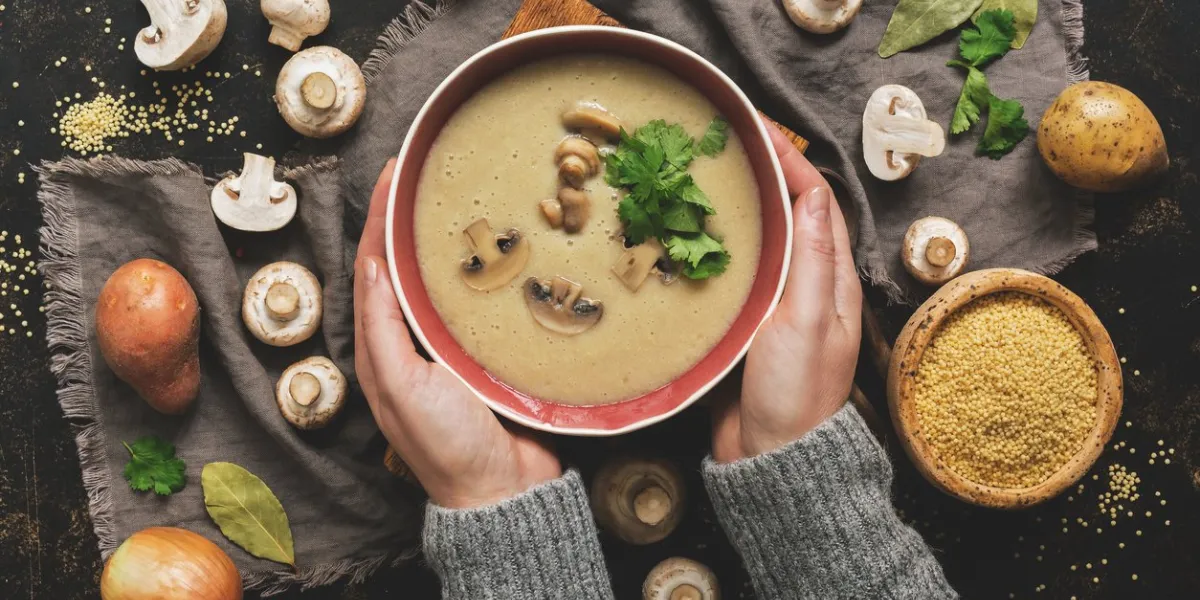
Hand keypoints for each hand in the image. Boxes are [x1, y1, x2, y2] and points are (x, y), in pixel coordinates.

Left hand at [354, 160, 561, 508]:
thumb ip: (381, 329)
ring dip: (457, 239)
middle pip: (412, 265)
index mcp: (382, 346)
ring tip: (473, 197)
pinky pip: (488, 301)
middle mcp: (414, 340)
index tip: (396, 173)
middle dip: (418, 218)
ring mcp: (455, 346)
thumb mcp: (400, 386)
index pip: (375, 267)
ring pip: (451, 279)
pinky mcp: (492, 353)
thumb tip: (371, 266)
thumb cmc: (445, 445)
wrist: (504, 491)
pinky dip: (493, 270)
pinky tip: (511, 246)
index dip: (381, 218)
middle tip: (437, 174)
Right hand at [712, 119, 862, 462]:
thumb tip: (814, 195)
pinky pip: (725, 275)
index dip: (789, 161)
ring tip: (694, 180)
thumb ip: (813, 261)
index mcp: (830, 279)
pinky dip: (707, 249)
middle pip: (782, 215)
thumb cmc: (798, 395)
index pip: (814, 202)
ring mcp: (771, 305)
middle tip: (717, 147)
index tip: (756, 130)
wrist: (771, 459)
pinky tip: (680, 238)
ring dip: (729, 209)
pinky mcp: (741, 325)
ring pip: (752, 242)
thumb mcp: (810, 322)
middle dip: (756, 176)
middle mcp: (804, 285)